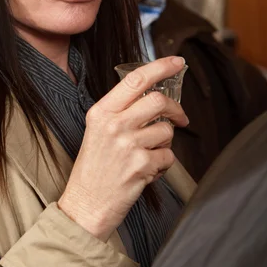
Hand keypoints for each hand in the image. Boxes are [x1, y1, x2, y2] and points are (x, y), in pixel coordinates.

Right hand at [58, 56, 188, 241]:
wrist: (86, 205)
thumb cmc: (94, 168)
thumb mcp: (98, 130)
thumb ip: (121, 111)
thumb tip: (154, 96)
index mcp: (102, 112)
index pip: (136, 79)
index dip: (161, 67)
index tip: (177, 62)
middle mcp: (114, 125)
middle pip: (158, 101)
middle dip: (175, 109)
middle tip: (180, 117)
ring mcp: (128, 145)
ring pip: (166, 131)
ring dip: (164, 143)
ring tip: (147, 154)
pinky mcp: (141, 166)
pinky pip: (168, 156)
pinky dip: (163, 164)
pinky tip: (146, 170)